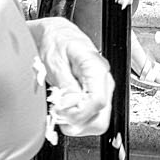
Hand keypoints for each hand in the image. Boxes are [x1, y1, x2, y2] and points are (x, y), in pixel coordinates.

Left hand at [30, 17, 113, 138]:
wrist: (57, 36)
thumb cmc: (56, 43)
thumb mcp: (54, 62)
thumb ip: (65, 85)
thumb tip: (69, 107)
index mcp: (96, 68)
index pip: (97, 102)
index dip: (77, 113)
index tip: (59, 110)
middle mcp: (104, 81)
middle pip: (101, 119)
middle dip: (76, 122)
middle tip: (58, 112)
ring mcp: (103, 91)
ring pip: (98, 123)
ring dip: (76, 124)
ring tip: (61, 111)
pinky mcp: (97, 98)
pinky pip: (93, 120)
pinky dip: (77, 122)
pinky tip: (66, 111)